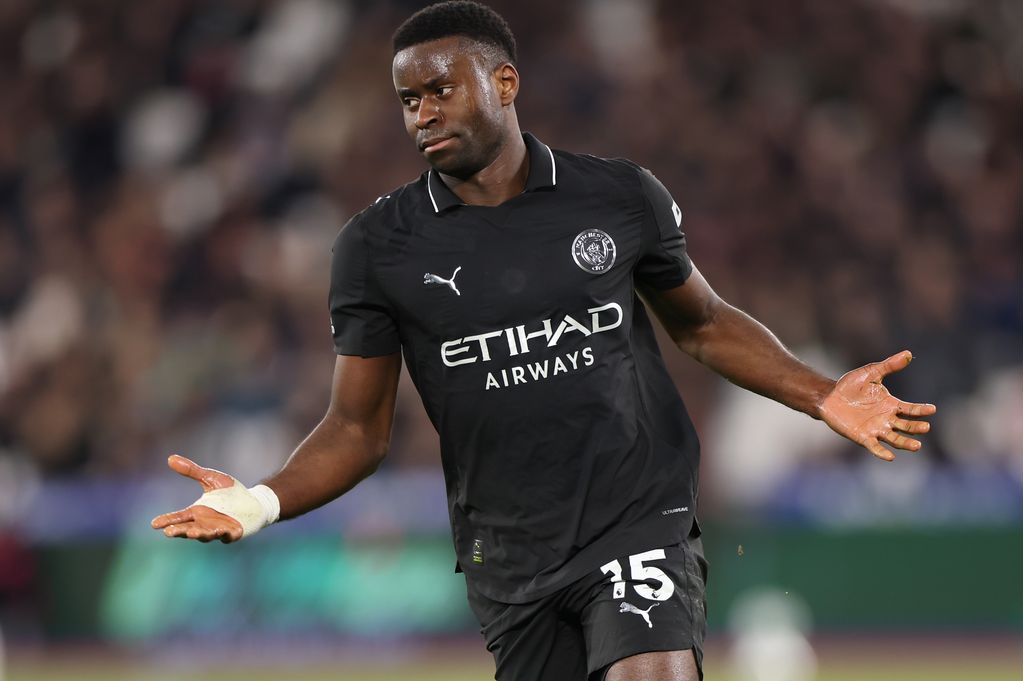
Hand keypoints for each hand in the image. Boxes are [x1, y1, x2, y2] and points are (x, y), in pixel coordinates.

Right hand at [151, 454, 244, 542]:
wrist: (254, 501)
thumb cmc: (230, 491)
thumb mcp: (210, 478)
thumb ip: (192, 471)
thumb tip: (170, 458)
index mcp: (198, 512)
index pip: (179, 518)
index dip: (167, 520)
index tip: (154, 524)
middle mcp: (205, 524)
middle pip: (189, 529)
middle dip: (180, 531)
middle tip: (169, 532)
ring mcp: (219, 530)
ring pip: (206, 534)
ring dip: (199, 534)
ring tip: (191, 533)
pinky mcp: (234, 532)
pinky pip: (227, 535)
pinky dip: (223, 534)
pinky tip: (219, 530)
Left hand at [818, 350, 936, 460]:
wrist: (829, 397)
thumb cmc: (850, 385)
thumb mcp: (871, 373)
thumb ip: (889, 366)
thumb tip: (907, 353)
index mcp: (891, 404)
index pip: (911, 409)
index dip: (921, 410)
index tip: (932, 409)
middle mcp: (887, 419)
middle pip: (906, 426)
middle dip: (916, 428)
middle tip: (926, 427)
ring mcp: (876, 429)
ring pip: (895, 439)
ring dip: (906, 443)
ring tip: (917, 446)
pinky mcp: (863, 437)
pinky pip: (875, 447)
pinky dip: (882, 452)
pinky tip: (891, 457)